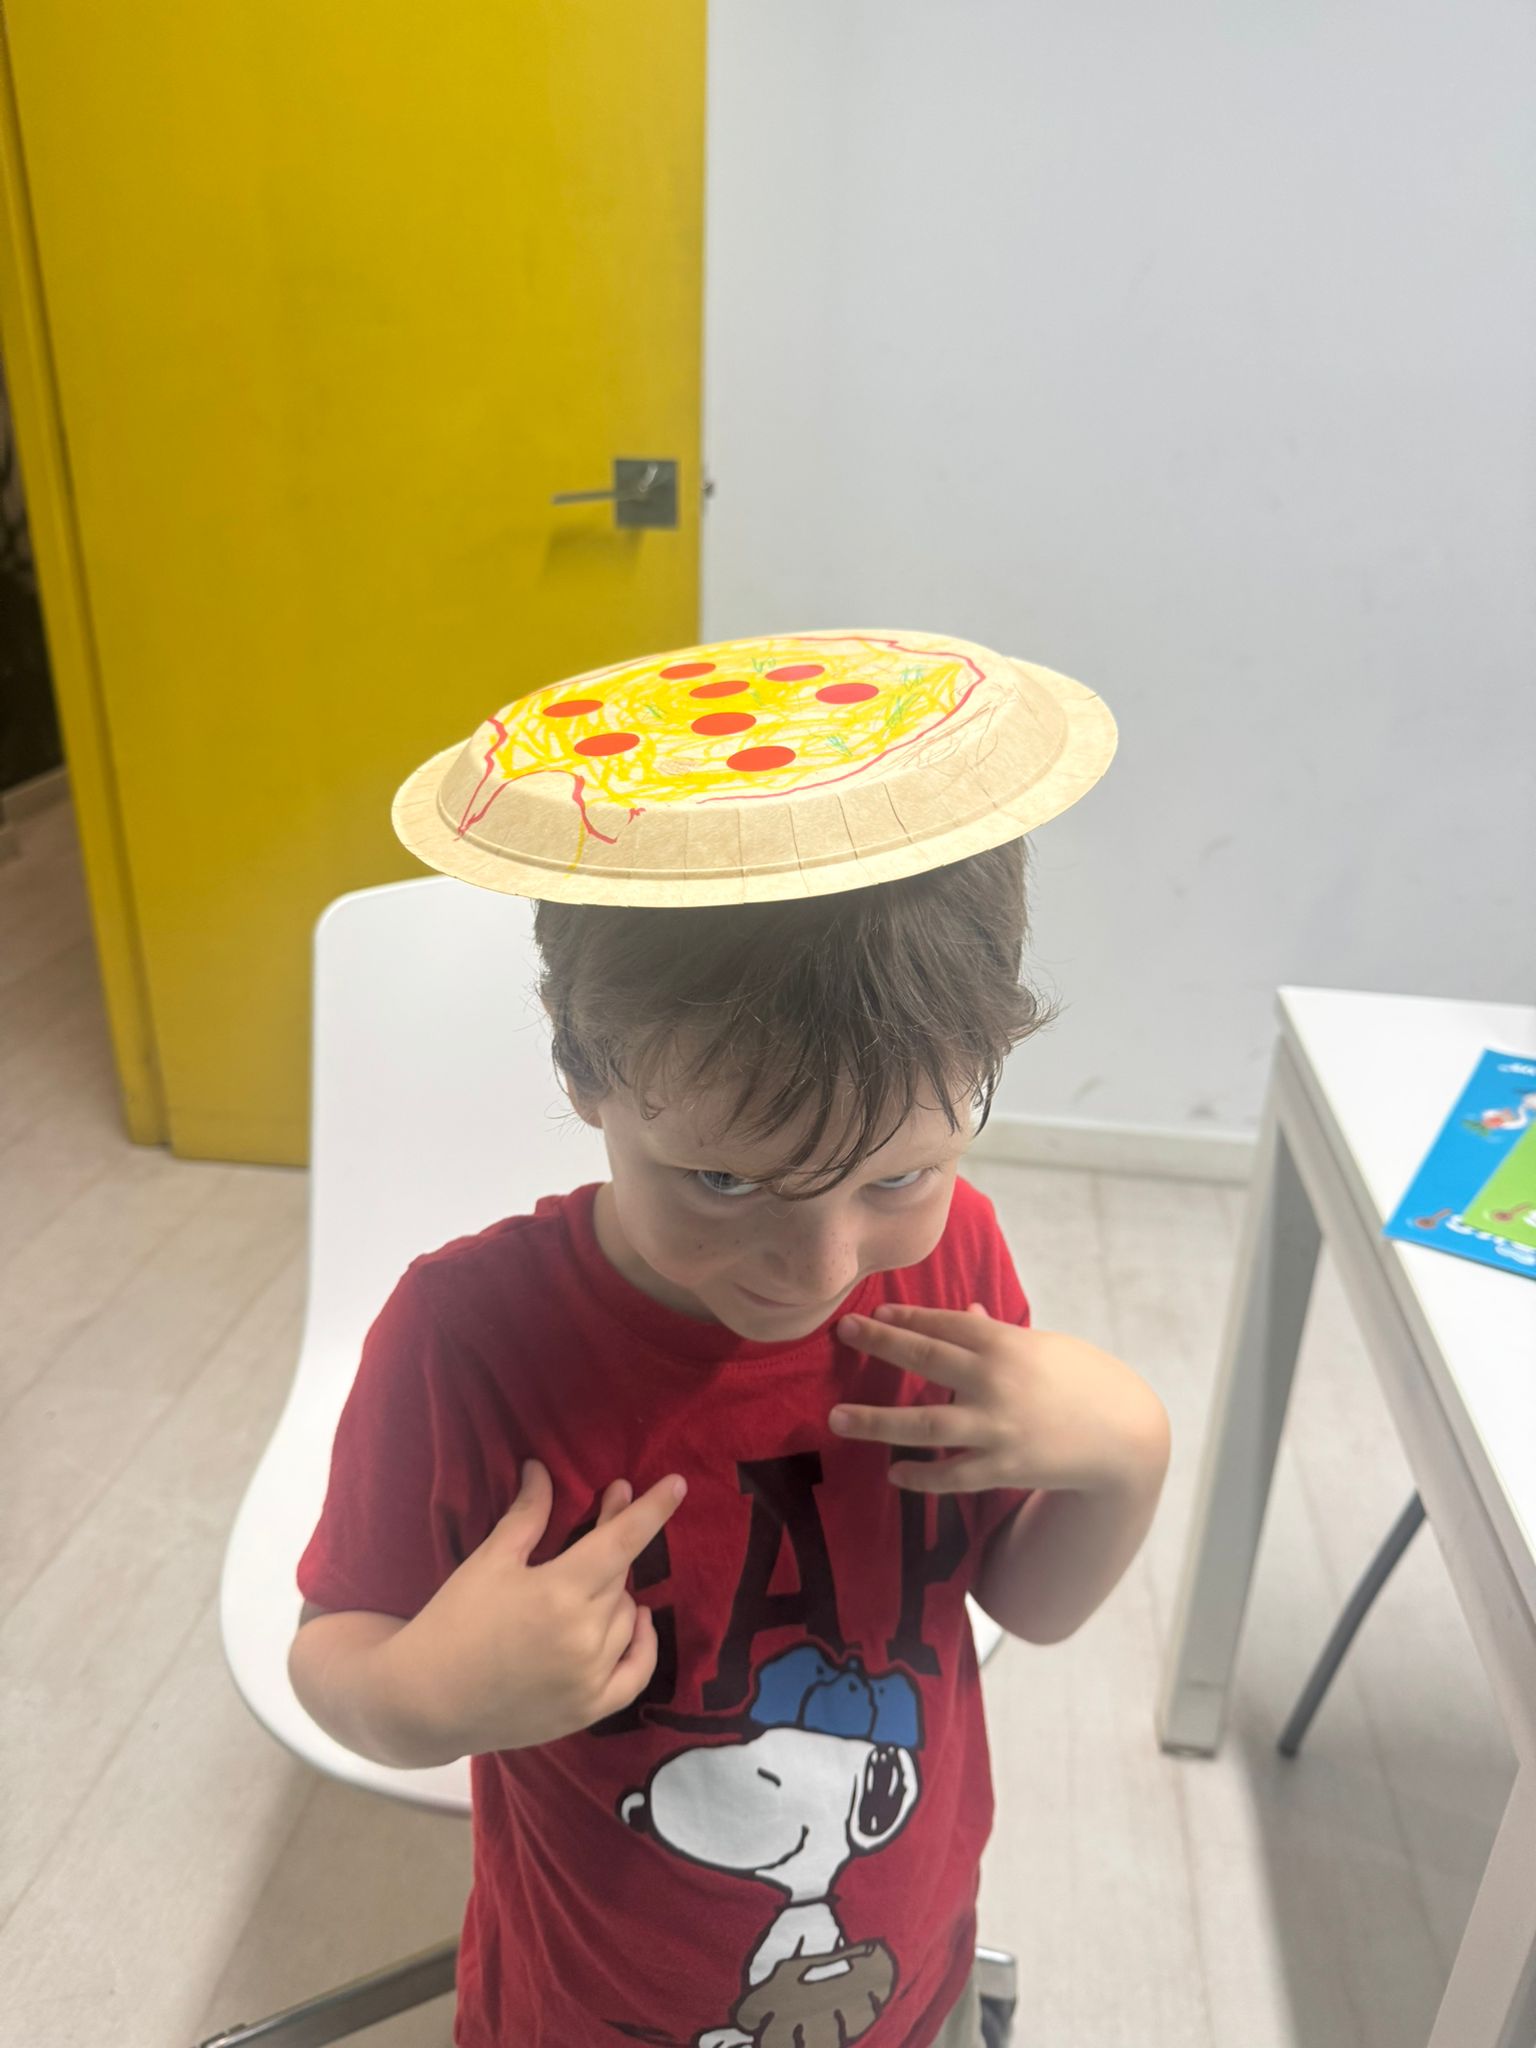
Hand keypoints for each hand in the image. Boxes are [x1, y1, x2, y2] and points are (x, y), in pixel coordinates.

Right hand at [388, 1461, 685, 1754]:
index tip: (678, 1483)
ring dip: (618, 1590)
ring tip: (593, 1573)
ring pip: (627, 1616)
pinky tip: (637, 1620)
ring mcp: (590, 1678)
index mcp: (559, 1592)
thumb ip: (527, 1515)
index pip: (622, 1542)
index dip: (653, 1510)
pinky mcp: (588, 1709)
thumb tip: (540, 1468)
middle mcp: (584, 1636)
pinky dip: (644, 1644)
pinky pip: (637, 1673)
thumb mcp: (489, 1561)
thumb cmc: (454, 1622)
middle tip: (610, 1505)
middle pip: (621, 1575)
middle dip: (617, 1538)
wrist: (426, 1701)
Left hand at [832, 1303, 1166, 1497]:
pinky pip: (953, 1475)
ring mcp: (998, 1427)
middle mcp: (997, 1382)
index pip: (946, 1324)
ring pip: (926, 1424)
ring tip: (837, 1417)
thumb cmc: (1080, 1381)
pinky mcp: (1004, 1468)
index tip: (872, 1314)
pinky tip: (895, 1472)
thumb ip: (995, 1333)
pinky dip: (922, 1475)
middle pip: (927, 1359)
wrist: (1124, 1436)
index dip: (907, 1318)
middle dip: (881, 1345)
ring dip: (877, 1421)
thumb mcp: (1041, 1348)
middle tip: (841, 1332)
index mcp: (1006, 1345)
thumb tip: (963, 1308)